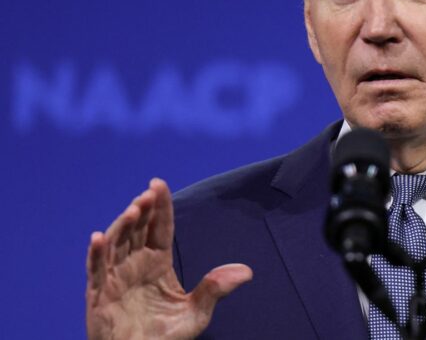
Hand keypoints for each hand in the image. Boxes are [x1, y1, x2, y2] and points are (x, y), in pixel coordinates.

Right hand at [85, 178, 252, 339]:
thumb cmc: (165, 337)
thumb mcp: (196, 313)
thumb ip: (215, 289)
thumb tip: (246, 271)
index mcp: (157, 262)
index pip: (159, 228)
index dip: (160, 206)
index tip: (159, 183)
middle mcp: (135, 264)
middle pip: (137, 230)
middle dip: (142, 210)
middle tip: (148, 194)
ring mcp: (115, 277)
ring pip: (116, 243)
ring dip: (122, 225)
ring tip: (134, 210)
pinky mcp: (98, 294)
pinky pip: (95, 270)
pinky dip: (96, 254)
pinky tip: (99, 238)